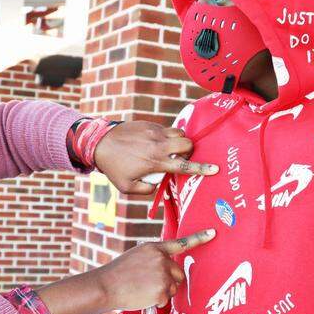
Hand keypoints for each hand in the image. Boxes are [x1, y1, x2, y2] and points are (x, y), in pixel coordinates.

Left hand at [93, 122, 218, 194]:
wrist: (99, 142)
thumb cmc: (113, 167)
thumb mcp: (127, 187)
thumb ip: (146, 190)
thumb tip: (158, 185)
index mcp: (155, 162)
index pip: (184, 165)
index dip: (201, 168)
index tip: (214, 169)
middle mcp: (158, 145)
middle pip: (187, 143)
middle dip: (189, 150)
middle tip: (180, 157)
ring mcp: (154, 132)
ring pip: (179, 132)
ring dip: (179, 141)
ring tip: (169, 150)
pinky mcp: (149, 124)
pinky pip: (166, 128)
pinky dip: (167, 136)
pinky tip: (154, 143)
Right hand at [96, 229, 214, 310]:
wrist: (105, 286)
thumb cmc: (117, 274)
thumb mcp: (135, 257)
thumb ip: (152, 259)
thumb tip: (165, 270)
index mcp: (154, 248)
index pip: (180, 243)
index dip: (199, 238)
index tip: (213, 232)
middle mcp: (161, 259)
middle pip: (179, 273)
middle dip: (170, 281)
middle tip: (151, 285)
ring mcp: (162, 274)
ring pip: (174, 288)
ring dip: (162, 292)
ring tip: (142, 290)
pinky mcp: (162, 289)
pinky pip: (166, 299)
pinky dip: (157, 302)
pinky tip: (142, 296)